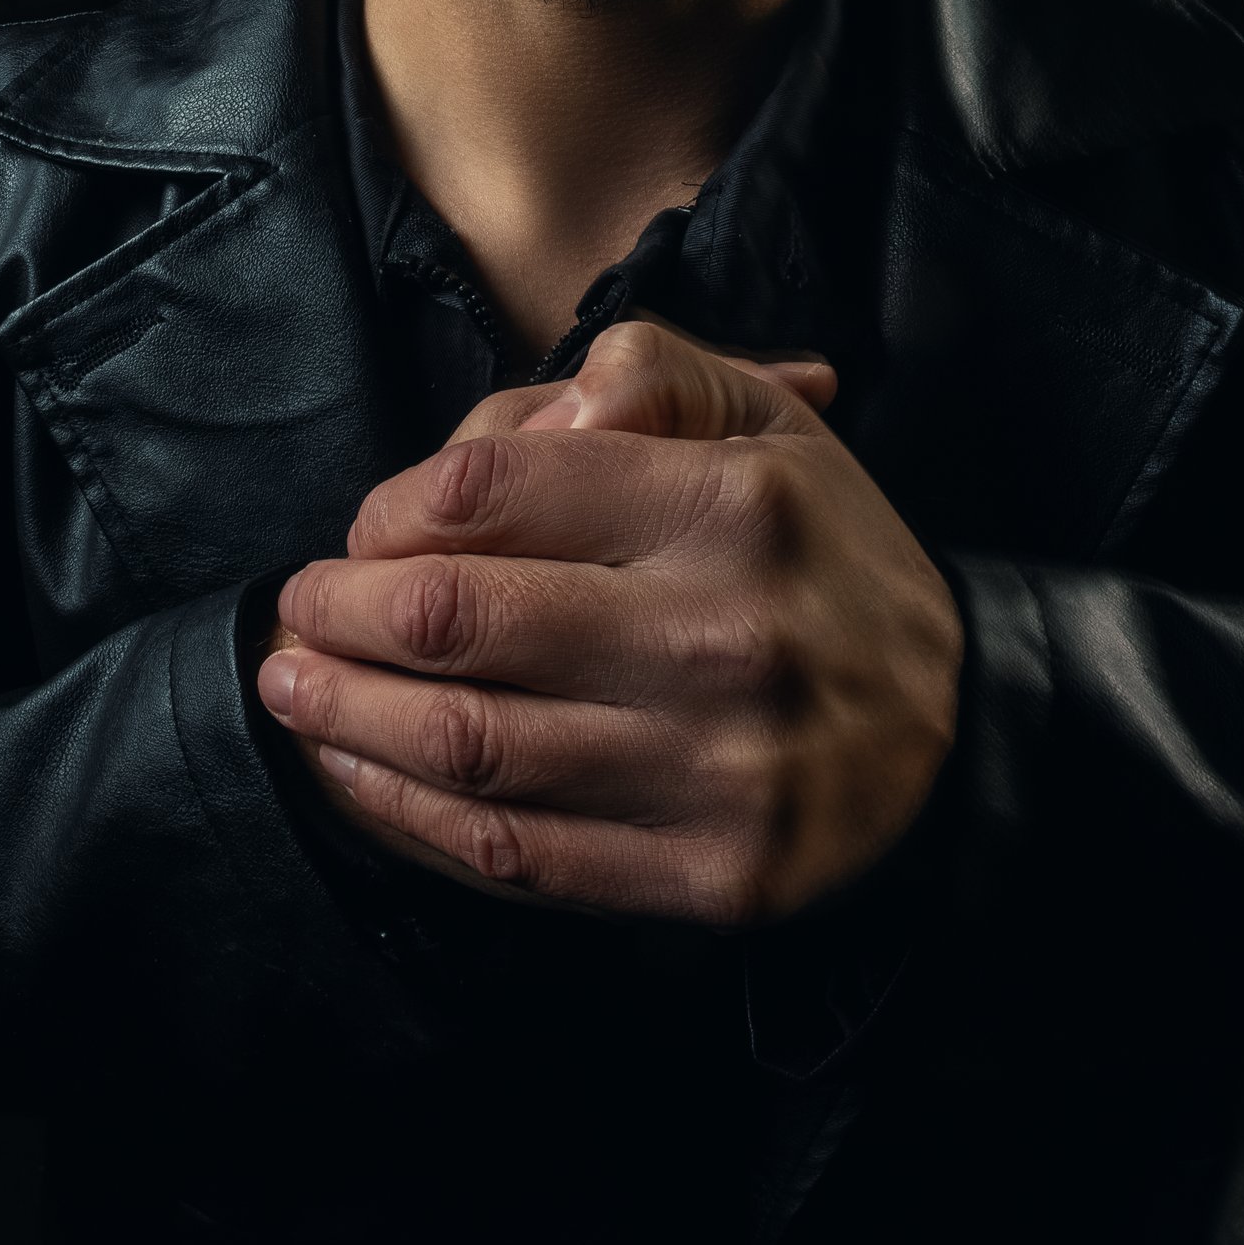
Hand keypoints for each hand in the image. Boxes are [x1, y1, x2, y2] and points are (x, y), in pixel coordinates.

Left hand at [256, 316, 961, 922]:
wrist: (950, 731)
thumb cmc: (818, 555)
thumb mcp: (764, 419)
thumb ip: (650, 368)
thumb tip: (552, 404)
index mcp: (735, 502)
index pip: (500, 487)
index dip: (394, 507)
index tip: (365, 526)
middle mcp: (726, 633)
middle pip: (461, 619)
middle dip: (341, 612)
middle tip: (296, 608)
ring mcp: (718, 768)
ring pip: (472, 744)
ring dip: (348, 716)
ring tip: (293, 688)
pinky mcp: (707, 876)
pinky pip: (519, 851)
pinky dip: (412, 815)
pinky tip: (361, 774)